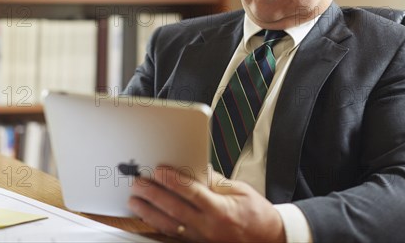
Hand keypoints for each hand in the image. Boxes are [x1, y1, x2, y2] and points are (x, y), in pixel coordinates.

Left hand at [128, 166, 285, 241]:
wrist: (269, 239)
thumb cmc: (256, 214)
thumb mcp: (240, 191)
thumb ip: (215, 181)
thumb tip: (196, 168)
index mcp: (221, 210)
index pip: (192, 193)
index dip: (173, 180)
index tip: (159, 170)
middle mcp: (209, 227)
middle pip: (175, 209)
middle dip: (153, 194)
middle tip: (138, 183)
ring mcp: (201, 239)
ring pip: (169, 225)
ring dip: (149, 212)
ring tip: (135, 200)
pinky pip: (174, 235)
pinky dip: (158, 226)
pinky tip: (146, 218)